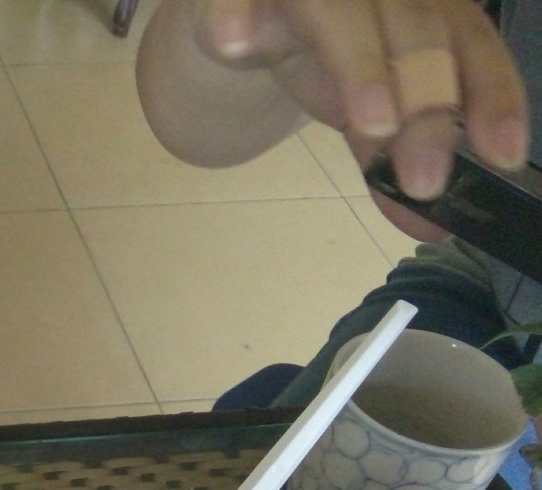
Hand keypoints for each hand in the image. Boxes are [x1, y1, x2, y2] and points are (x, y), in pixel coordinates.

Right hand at [181, 0, 527, 200]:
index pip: (472, 45)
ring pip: (344, 12)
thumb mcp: (366, 112)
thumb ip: (392, 158)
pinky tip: (233, 41)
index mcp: (428, 10)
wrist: (256, 21)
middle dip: (426, 106)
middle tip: (423, 179)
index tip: (501, 155)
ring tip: (371, 124)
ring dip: (362, 66)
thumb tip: (427, 223)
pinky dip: (237, 15)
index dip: (492, 96)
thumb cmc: (329, 58)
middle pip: (418, 32)